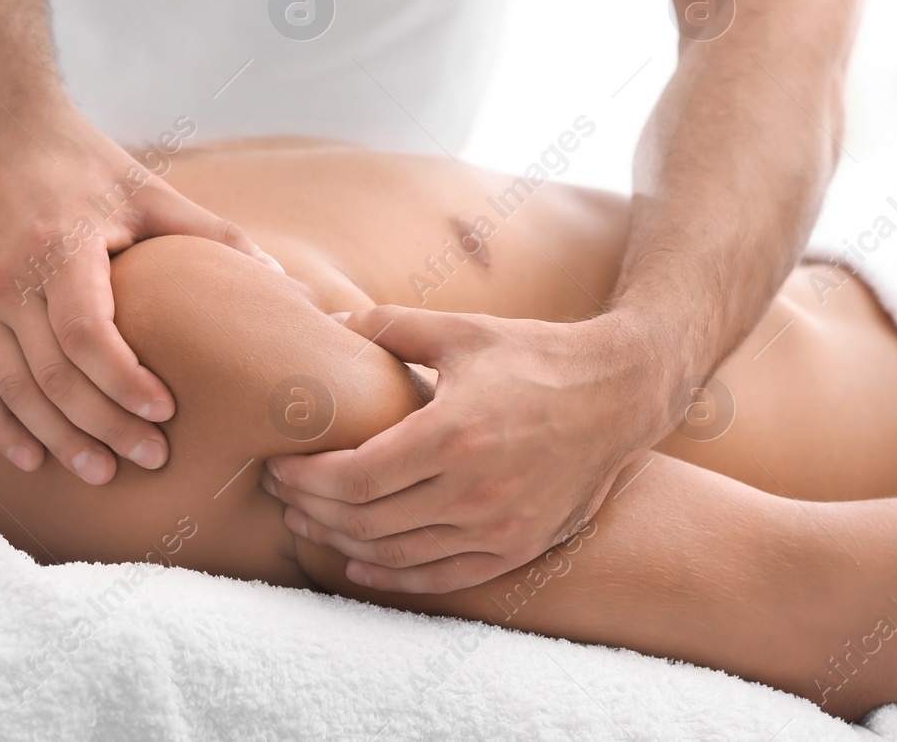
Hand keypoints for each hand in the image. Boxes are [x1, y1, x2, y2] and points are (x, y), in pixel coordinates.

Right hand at [0, 102, 278, 483]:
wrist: (8, 138)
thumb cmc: (95, 168)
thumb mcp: (157, 193)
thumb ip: (219, 236)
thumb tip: (286, 283)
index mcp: (62, 246)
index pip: (86, 331)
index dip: (124, 380)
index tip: (166, 412)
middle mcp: (13, 277)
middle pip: (53, 373)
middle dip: (102, 424)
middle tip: (151, 459)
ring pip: (15, 389)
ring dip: (57, 438)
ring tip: (103, 473)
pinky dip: (1, 428)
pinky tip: (33, 462)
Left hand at [263, 306, 671, 592]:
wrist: (619, 393)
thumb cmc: (536, 356)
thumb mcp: (463, 329)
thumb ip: (389, 326)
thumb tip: (327, 319)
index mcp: (453, 434)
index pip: (356, 477)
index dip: (306, 478)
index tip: (277, 464)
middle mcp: (474, 491)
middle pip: (366, 519)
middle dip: (311, 508)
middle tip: (279, 493)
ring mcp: (498, 527)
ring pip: (396, 554)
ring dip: (341, 542)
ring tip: (307, 523)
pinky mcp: (518, 547)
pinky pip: (442, 577)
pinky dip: (393, 577)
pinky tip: (359, 564)